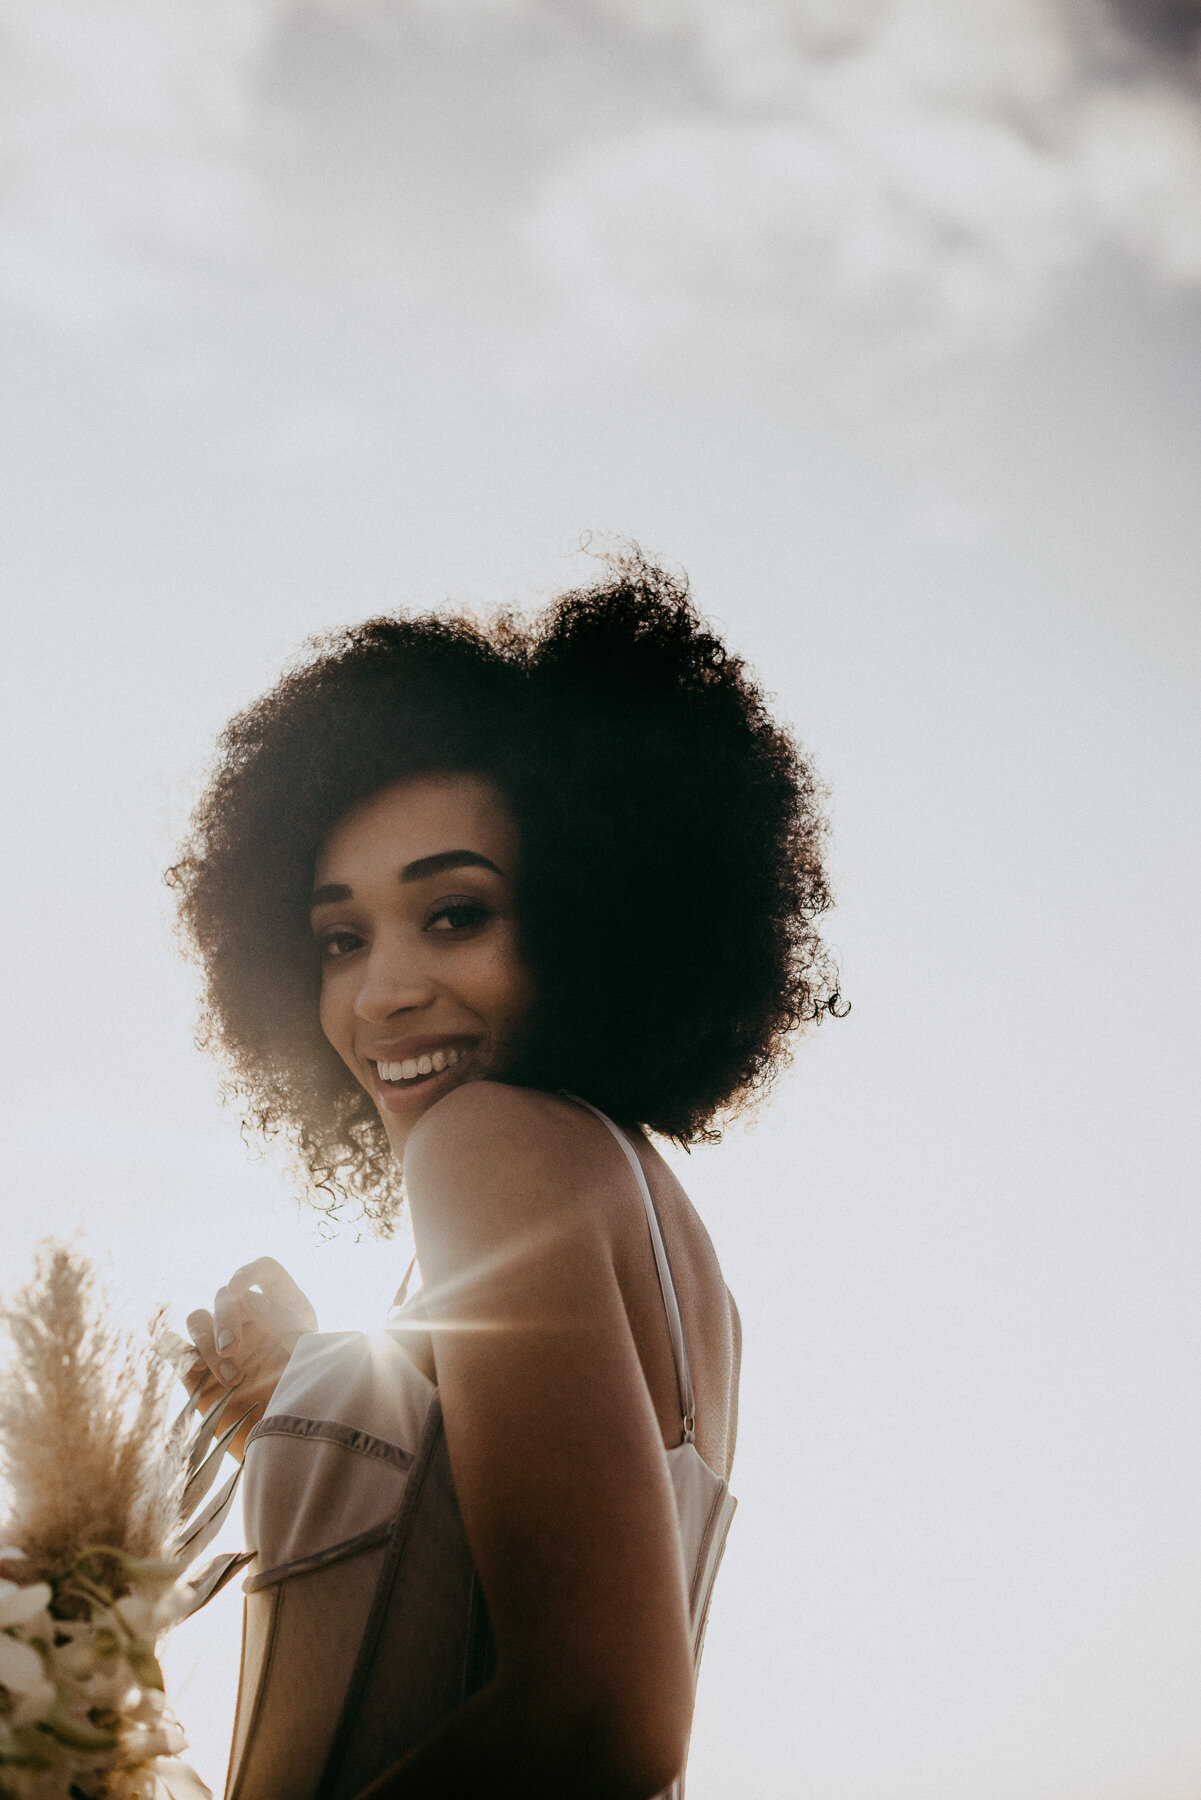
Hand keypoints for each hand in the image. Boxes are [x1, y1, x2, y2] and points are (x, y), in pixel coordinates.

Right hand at [184, 1258, 317, 1462]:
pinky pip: (173, 1346)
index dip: (249, 1271)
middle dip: (225, 1319)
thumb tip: (245, 1296)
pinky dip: (179, 1352)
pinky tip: (198, 1372)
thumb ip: (284, 1321)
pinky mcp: (198, 1374)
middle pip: (224, 1295)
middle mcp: (252, 1323)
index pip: (264, 1270)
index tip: (239, 1288)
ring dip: (207, 1341)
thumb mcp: (310, 1357)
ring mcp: (222, 1347)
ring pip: (196, 1318)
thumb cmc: (311, 1401)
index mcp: (284, 1311)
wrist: (291, 1451)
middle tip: (233, 1350)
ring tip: (232, 1378)